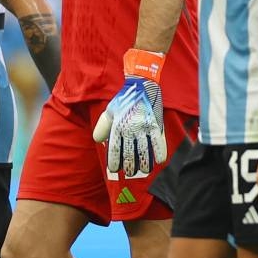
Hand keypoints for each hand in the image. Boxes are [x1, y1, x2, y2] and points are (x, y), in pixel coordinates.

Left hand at [92, 49, 166, 175]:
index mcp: (118, 126)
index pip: (115, 149)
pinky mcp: (155, 124)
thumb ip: (102, 126)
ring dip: (144, 163)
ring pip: (144, 151)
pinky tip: (160, 161)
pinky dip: (160, 152)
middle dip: (130, 166)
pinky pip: (159, 142)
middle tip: (130, 172)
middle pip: (130, 153)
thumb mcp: (110, 111)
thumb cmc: (124, 99)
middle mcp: (130, 128)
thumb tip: (98, 140)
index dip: (114, 161)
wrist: (142, 84)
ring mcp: (144, 127)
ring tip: (143, 170)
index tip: (115, 169)